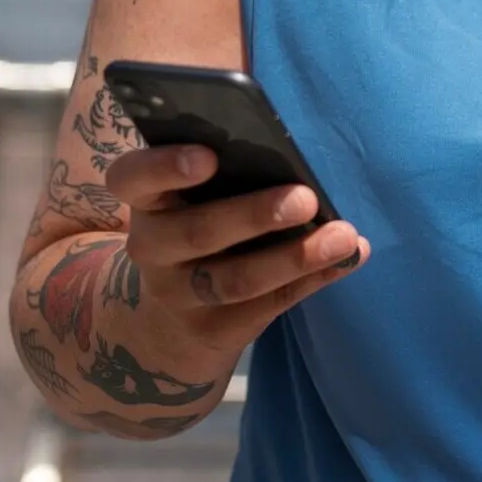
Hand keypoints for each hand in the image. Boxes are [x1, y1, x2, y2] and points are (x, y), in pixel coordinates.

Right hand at [107, 144, 370, 369]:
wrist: (165, 323)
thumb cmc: (195, 225)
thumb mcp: (189, 200)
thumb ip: (227, 173)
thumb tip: (291, 150)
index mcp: (147, 201)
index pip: (133, 178)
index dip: (165, 166)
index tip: (209, 155)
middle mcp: (152, 247)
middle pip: (198, 231)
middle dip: (254, 214)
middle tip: (305, 198)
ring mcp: (180, 295)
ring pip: (237, 280)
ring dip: (296, 257)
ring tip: (343, 237)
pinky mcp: (215, 330)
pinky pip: (269, 305)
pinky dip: (314, 279)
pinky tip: (349, 257)